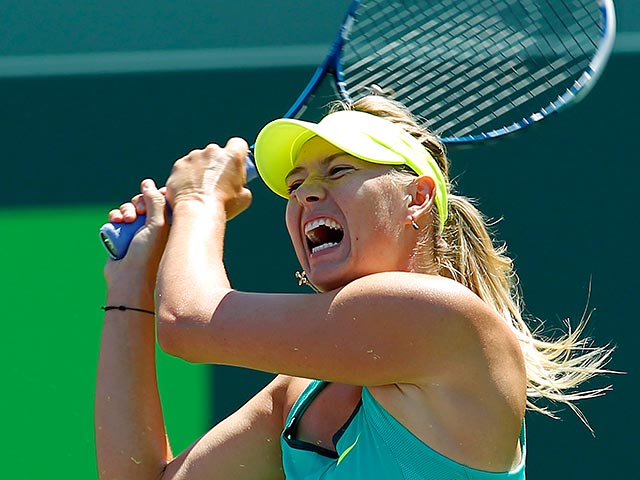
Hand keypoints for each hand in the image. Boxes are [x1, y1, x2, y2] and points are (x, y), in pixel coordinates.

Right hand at [104, 179, 168, 300]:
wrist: (129, 279)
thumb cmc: (148, 254)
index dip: (156, 195)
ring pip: (131, 208)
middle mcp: (156, 228)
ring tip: (125, 219)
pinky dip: (116, 215)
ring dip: (125, 209)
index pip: (164, 200)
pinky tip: (115, 220)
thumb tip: (147, 183)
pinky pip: (118, 217)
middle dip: (138, 202)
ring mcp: (139, 232)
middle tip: (138, 212)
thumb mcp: (157, 224)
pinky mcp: (123, 236)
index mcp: (171, 225)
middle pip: (146, 202)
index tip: (154, 197)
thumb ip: (155, 201)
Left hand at [166, 138, 251, 219]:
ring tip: (201, 189)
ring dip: (201, 170)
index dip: (238, 154)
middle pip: (217, 152)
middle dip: (217, 163)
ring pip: (199, 160)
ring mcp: (193, 156)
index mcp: (232, 156)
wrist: (197, 211)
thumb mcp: (244, 197)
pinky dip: (187, 176)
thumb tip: (238, 186)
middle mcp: (212, 151)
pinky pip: (185, 168)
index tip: (235, 164)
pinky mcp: (179, 165)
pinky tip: (190, 190)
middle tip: (217, 182)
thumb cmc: (223, 205)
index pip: (238, 144)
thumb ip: (242, 185)